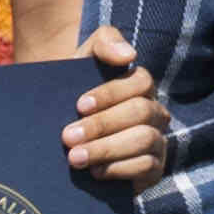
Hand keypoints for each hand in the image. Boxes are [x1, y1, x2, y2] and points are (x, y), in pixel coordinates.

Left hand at [55, 21, 171, 193]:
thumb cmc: (70, 95)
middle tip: (67, 137)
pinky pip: (146, 166)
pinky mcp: (154, 169)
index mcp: (140, 85)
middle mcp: (154, 112)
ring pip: (144, 139)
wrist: (56, 138)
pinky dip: (119, 169)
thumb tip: (130, 54)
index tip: (79, 105)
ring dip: (106, 148)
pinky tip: (95, 172)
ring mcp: (157, 141)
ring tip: (75, 158)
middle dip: (102, 125)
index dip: (110, 93)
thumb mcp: (80, 61)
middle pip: (141, 112)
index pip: (140, 82)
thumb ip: (104, 42)